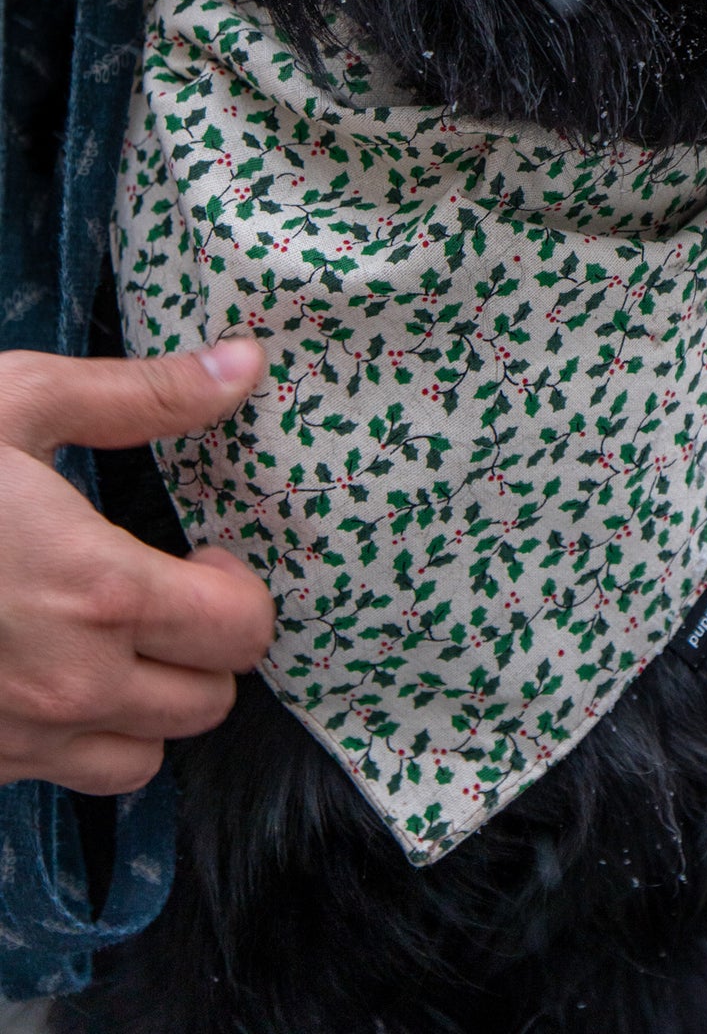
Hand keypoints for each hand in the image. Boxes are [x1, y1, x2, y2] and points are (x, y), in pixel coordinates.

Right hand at [0, 339, 275, 794]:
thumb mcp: (18, 402)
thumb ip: (144, 396)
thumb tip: (245, 365)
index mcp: (100, 591)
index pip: (240, 630)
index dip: (238, 589)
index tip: (200, 555)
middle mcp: (71, 683)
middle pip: (207, 704)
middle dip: (203, 648)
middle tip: (163, 592)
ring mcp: (16, 738)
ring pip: (141, 760)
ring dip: (145, 705)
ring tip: (108, 639)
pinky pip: (61, 779)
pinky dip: (73, 739)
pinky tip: (40, 670)